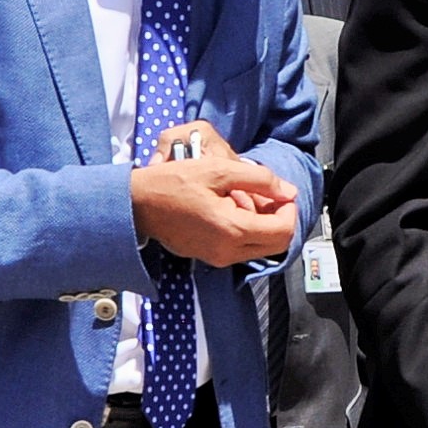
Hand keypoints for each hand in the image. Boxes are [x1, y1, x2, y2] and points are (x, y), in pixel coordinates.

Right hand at [132, 123, 298, 266]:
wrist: (138, 204)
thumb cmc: (173, 183)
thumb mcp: (219, 169)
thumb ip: (259, 180)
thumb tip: (287, 191)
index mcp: (233, 229)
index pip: (283, 231)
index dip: (289, 210)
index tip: (281, 193)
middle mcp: (228, 251)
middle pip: (276, 244)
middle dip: (279, 219)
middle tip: (269, 196)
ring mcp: (218, 258)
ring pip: (260, 248)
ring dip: (262, 225)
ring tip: (246, 199)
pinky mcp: (209, 257)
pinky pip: (240, 249)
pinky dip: (246, 231)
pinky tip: (231, 209)